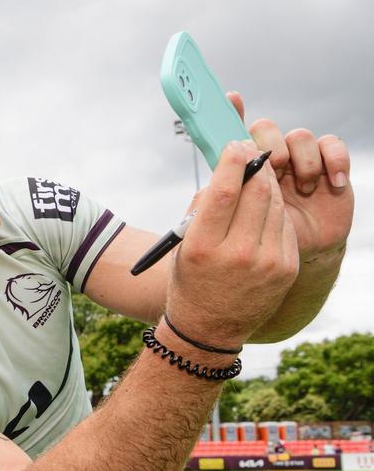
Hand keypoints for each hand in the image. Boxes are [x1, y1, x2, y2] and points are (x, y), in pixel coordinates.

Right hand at [164, 140, 298, 349]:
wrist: (209, 326)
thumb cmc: (190, 276)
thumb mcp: (184, 243)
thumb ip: (204, 206)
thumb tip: (228, 169)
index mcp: (203, 247)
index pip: (226, 191)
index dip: (234, 161)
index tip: (235, 144)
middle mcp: (237, 254)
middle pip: (258, 192)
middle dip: (255, 166)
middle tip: (250, 152)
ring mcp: (266, 263)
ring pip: (276, 204)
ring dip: (267, 184)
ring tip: (257, 178)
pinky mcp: (286, 268)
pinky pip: (284, 225)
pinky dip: (275, 210)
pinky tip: (264, 209)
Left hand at [230, 92, 352, 260]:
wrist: (281, 265)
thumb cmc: (249, 241)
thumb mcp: (228, 220)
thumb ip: (219, 194)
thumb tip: (215, 168)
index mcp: (242, 167)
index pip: (233, 132)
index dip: (233, 112)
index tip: (230, 98)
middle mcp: (270, 158)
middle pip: (267, 129)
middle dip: (269, 146)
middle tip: (274, 167)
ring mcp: (300, 162)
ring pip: (299, 136)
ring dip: (301, 160)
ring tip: (302, 188)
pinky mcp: (329, 168)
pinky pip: (333, 146)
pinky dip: (335, 160)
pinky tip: (333, 183)